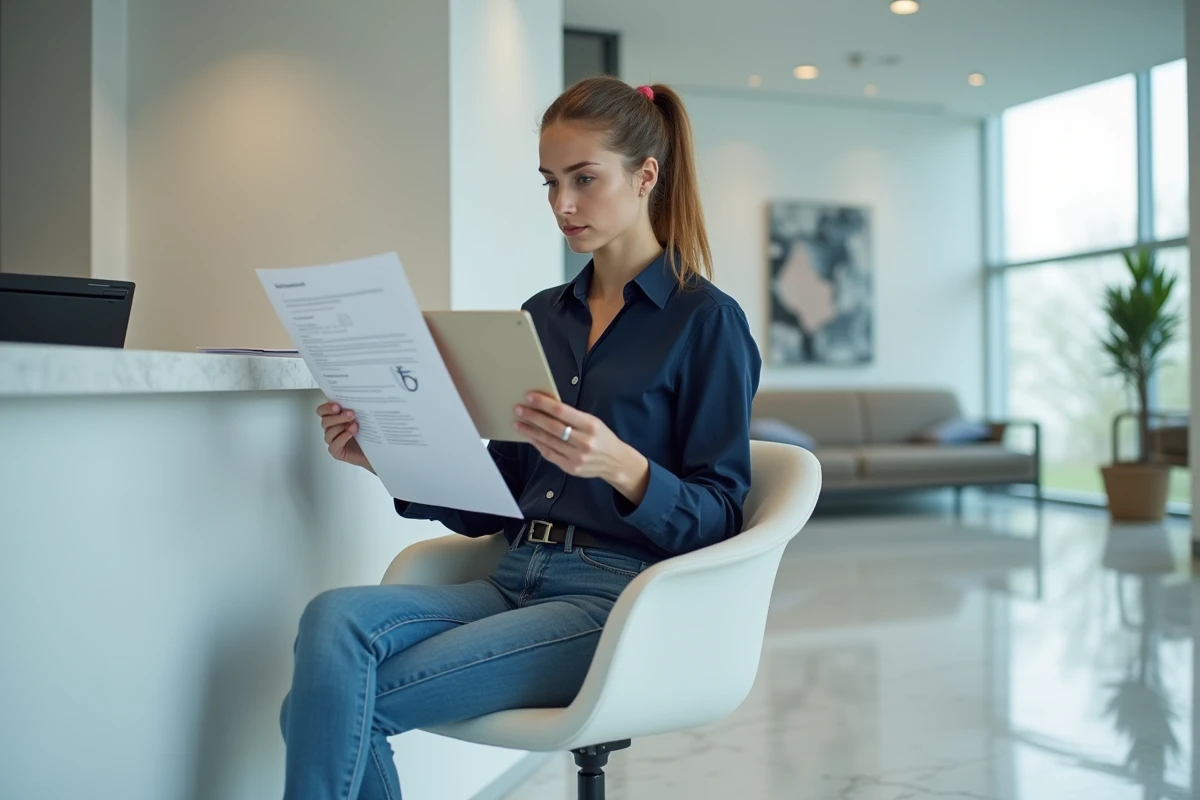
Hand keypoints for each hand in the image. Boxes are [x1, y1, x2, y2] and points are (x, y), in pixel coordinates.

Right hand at [316, 400, 374, 473]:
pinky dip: (341, 439)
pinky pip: (333, 445)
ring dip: (341, 427)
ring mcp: (333, 441)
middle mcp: (331, 429)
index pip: (322, 411)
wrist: (376, 449)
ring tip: (354, 425)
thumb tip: (355, 398)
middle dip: (338, 417)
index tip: (337, 406)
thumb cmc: (368, 432)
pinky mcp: (336, 452)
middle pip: (325, 421)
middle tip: (351, 414)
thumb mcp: (362, 417)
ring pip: (328, 433)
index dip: (326, 408)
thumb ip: (354, 408)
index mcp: (334, 418)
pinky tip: (350, 434)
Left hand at [514, 392, 648, 501]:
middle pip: (552, 427)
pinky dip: (538, 445)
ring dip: (530, 431)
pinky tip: (530, 437)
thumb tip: (546, 407)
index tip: (529, 397)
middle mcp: (584, 441)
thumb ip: (572, 416)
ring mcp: (577, 457)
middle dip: (533, 417)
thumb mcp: (592, 422)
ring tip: (518, 423)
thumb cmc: (602, 437)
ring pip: (548, 441)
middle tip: (518, 409)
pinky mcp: (571, 468)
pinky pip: (549, 454)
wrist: (615, 462)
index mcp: (590, 425)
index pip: (562, 411)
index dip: (543, 404)